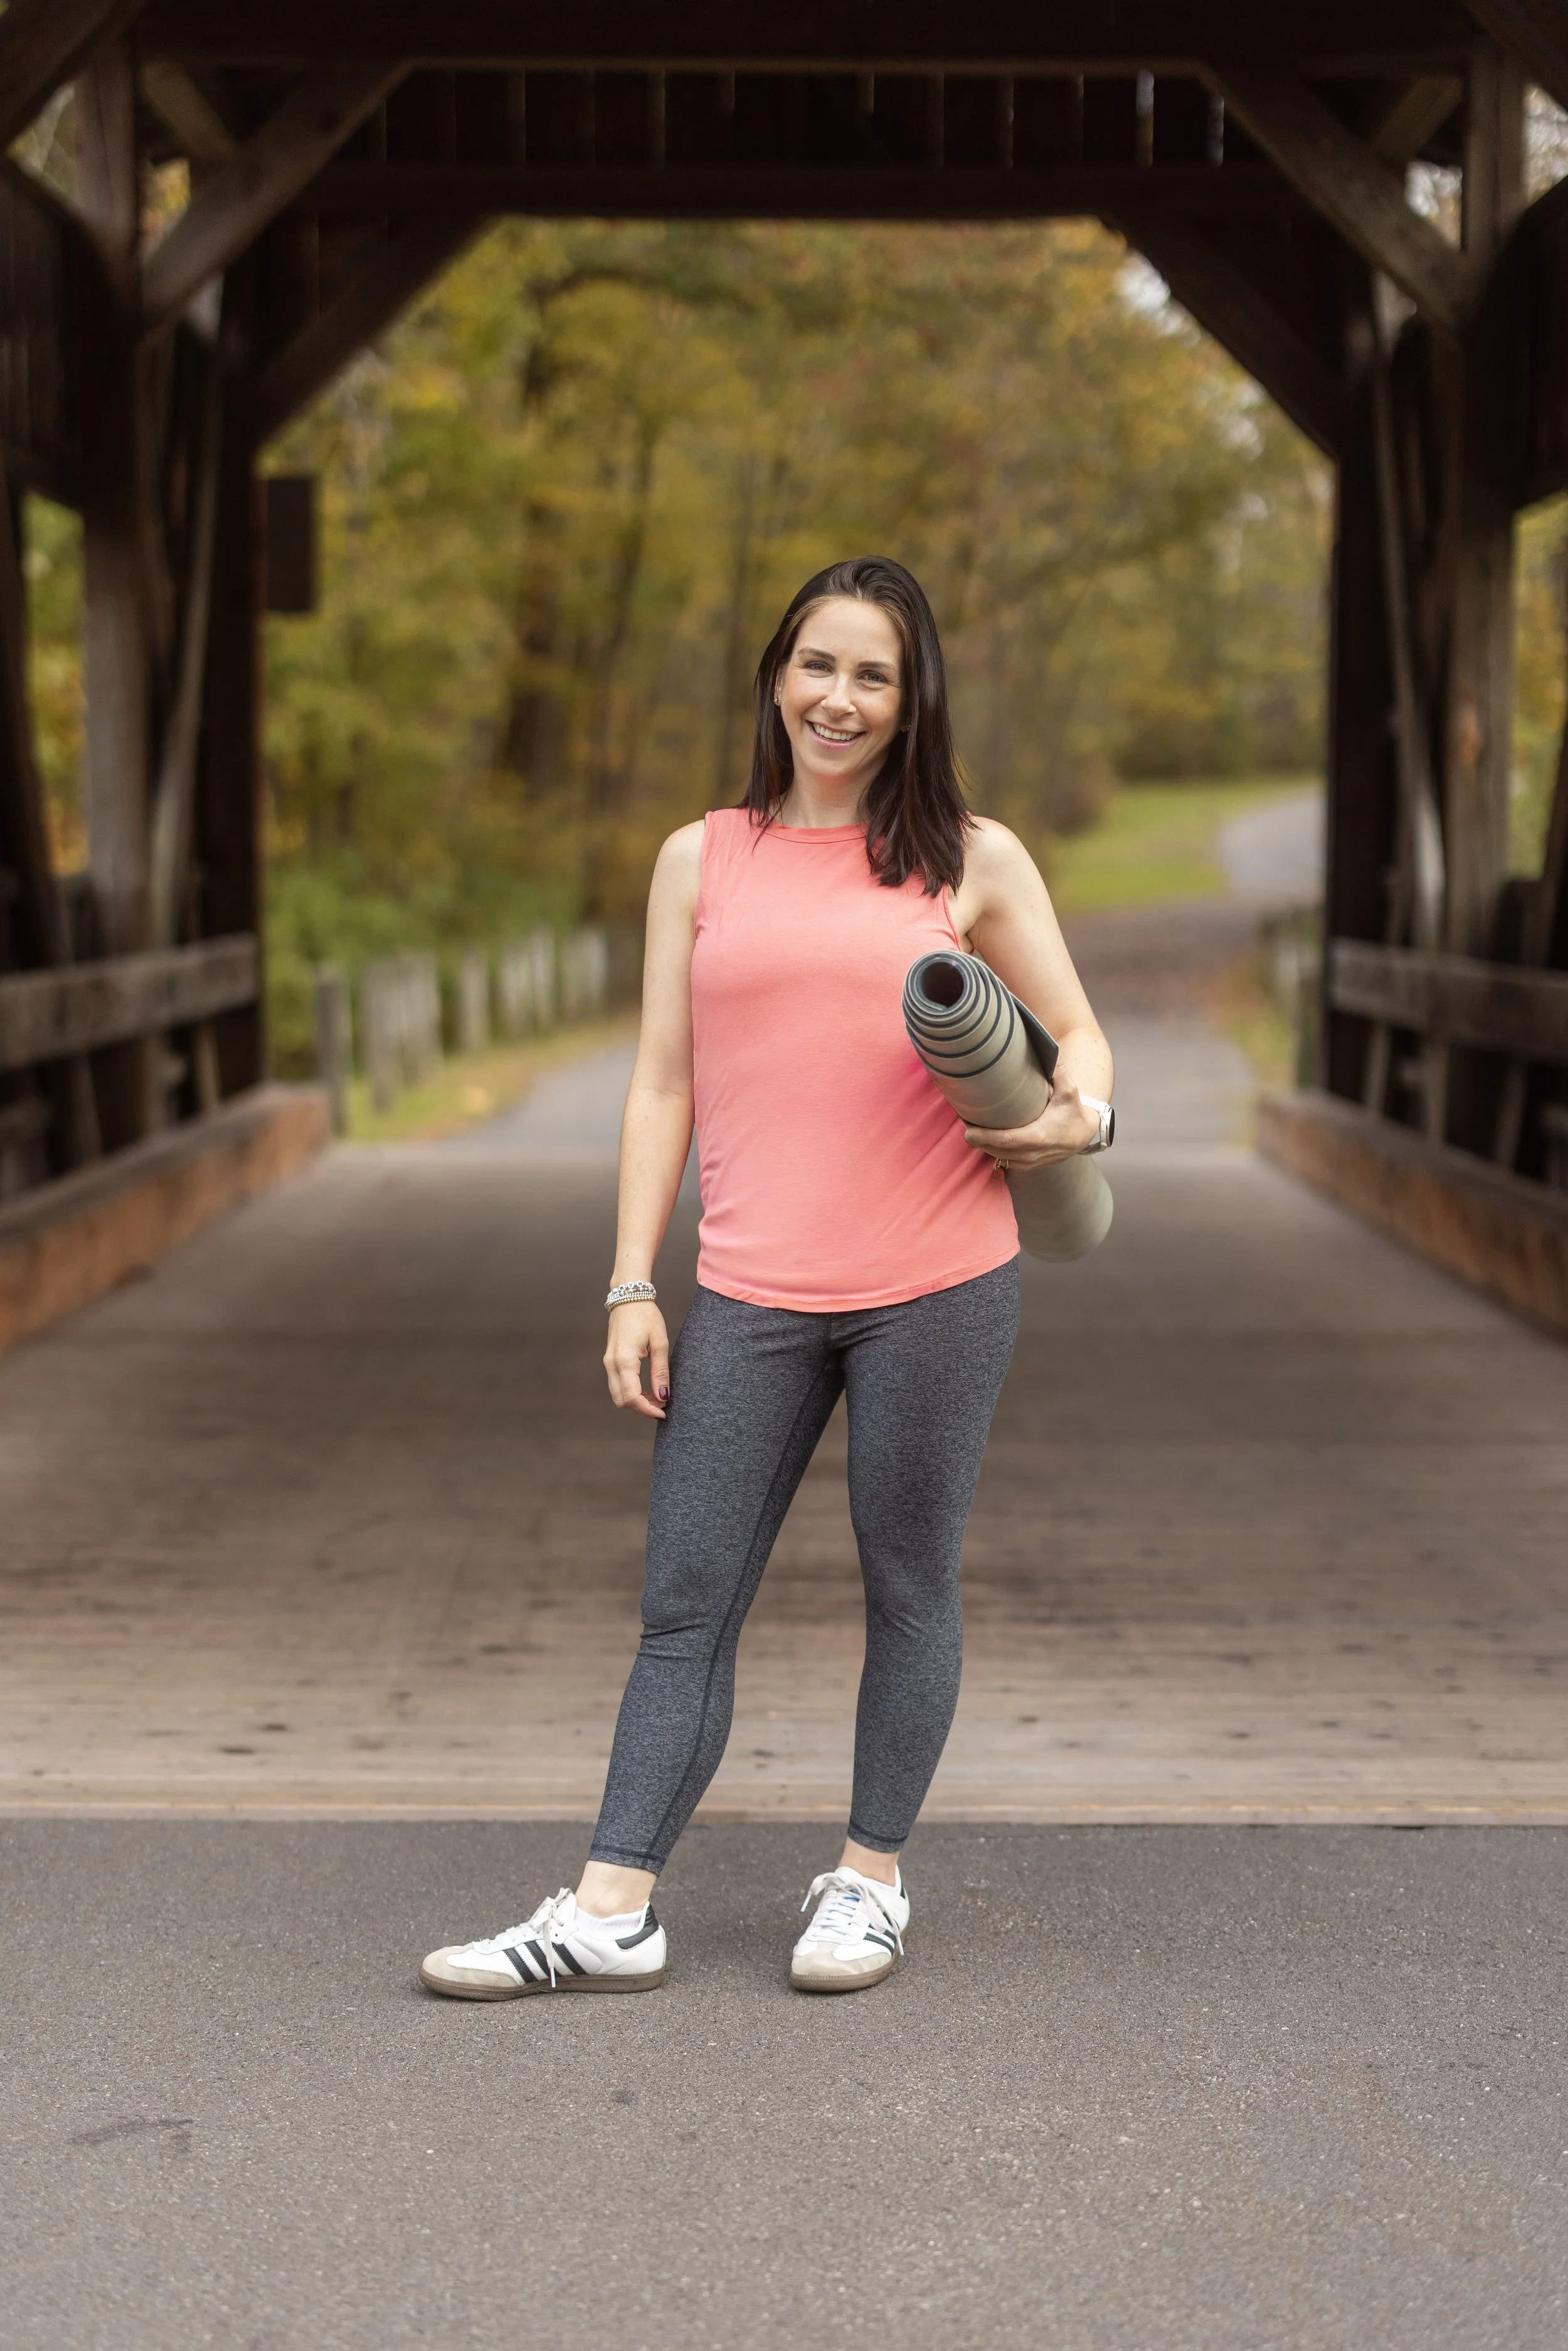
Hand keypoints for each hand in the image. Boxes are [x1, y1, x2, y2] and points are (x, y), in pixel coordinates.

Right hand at [604, 1300, 670, 1418]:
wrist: (628, 1297)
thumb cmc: (646, 1317)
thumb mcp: (660, 1343)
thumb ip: (660, 1372)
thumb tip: (663, 1396)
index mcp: (624, 1360)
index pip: (632, 1397)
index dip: (648, 1410)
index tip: (663, 1412)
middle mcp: (611, 1364)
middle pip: (622, 1401)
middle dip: (641, 1409)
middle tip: (662, 1406)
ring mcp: (608, 1363)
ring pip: (617, 1395)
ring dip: (636, 1402)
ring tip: (656, 1397)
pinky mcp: (609, 1361)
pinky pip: (616, 1385)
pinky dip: (630, 1393)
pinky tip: (646, 1389)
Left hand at [964, 1079, 1100, 1172]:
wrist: (1084, 1135)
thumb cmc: (1073, 1111)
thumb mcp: (1069, 1090)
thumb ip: (1058, 1070)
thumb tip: (1049, 1047)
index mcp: (1038, 1136)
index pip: (1004, 1141)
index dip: (984, 1137)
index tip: (968, 1129)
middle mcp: (1032, 1153)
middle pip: (995, 1151)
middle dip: (978, 1140)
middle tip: (965, 1124)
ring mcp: (1030, 1162)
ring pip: (998, 1158)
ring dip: (984, 1146)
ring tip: (972, 1130)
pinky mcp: (1028, 1165)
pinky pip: (1005, 1161)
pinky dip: (994, 1151)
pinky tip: (985, 1140)